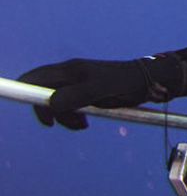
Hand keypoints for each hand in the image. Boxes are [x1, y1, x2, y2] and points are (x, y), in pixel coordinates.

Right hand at [17, 58, 153, 129]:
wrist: (150, 82)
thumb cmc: (127, 82)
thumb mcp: (100, 89)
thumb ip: (75, 96)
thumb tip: (50, 104)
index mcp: (70, 70)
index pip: (35, 78)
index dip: (27, 93)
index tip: (41, 115)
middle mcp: (71, 74)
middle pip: (44, 94)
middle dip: (49, 111)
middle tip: (60, 124)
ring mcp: (80, 84)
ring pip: (58, 103)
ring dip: (65, 118)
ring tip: (82, 125)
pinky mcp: (88, 93)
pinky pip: (71, 107)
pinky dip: (74, 117)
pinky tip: (84, 123)